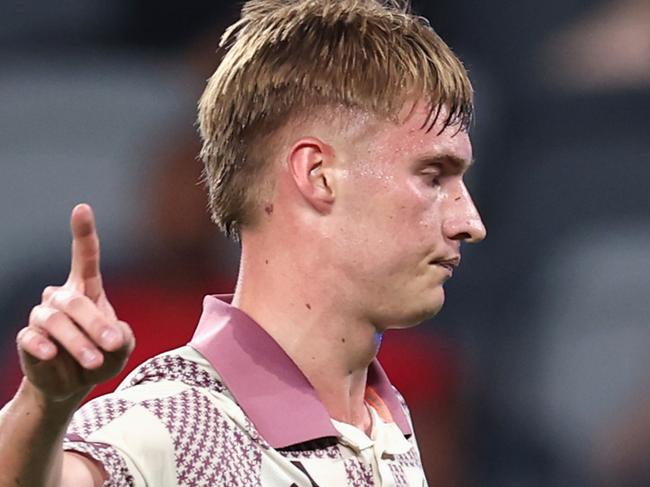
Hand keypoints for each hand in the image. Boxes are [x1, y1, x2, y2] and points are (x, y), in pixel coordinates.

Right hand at [16, 204, 134, 402]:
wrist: (73, 383)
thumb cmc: (102, 356)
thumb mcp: (121, 348)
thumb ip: (123, 337)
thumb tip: (112, 334)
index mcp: (87, 290)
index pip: (85, 257)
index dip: (83, 233)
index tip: (82, 208)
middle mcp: (62, 297)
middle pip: (75, 302)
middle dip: (96, 325)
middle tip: (112, 345)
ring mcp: (42, 317)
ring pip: (55, 321)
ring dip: (77, 342)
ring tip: (94, 361)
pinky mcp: (28, 339)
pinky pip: (30, 337)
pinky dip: (42, 346)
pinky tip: (51, 355)